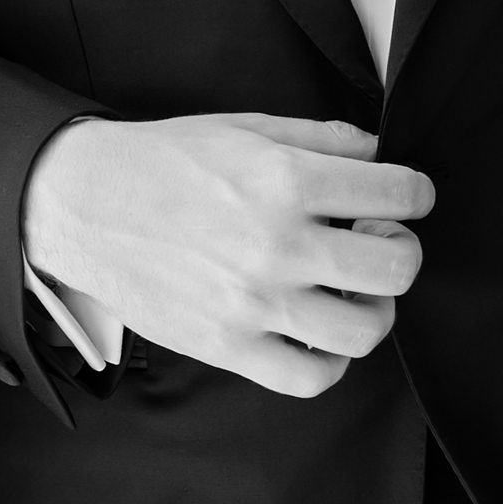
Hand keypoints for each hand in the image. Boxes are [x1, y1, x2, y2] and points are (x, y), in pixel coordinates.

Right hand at [21, 113, 434, 398]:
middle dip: (402, 249)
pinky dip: (331, 360)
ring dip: (374, 307)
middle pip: (396, 267)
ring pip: (365, 329)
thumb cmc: (167, 161)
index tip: (405, 196)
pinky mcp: (229, 346)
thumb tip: (380, 154)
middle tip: (377, 240)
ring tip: (351, 289)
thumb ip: (323, 138)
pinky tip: (319, 331)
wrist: (86, 205)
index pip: (399, 192)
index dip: (415, 193)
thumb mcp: (249, 126)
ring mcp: (255, 303)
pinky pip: (312, 376)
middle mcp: (279, 244)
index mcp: (287, 180)